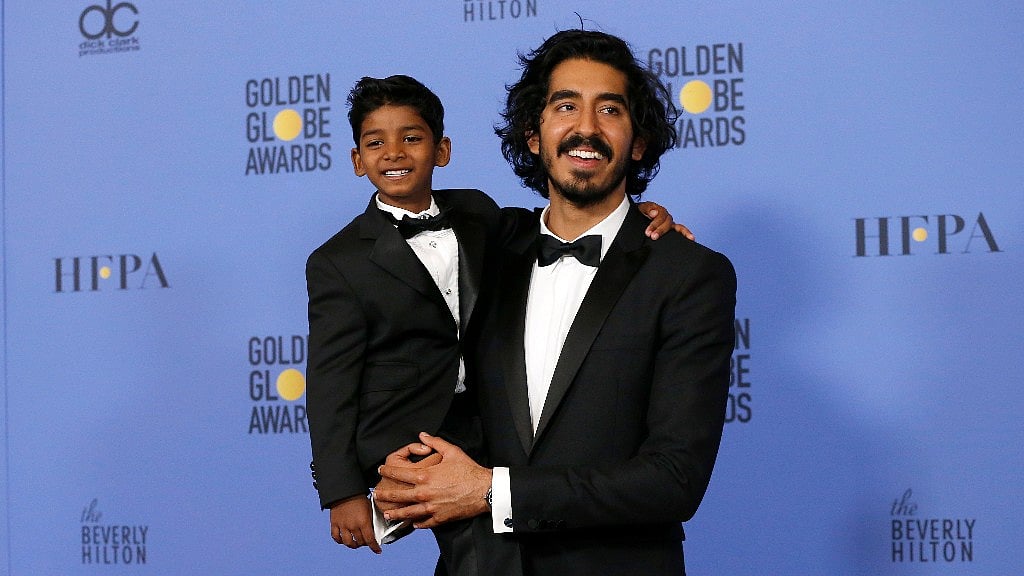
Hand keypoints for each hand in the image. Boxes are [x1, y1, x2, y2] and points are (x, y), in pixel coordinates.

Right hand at [329, 494, 381, 553]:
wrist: (345, 489)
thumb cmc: (359, 497)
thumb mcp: (369, 508)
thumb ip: (371, 520)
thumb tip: (374, 530)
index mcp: (363, 522)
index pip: (370, 540)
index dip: (374, 547)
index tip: (377, 550)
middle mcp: (353, 526)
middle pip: (360, 542)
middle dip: (365, 544)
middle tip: (367, 542)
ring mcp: (343, 525)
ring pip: (348, 542)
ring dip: (353, 545)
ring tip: (355, 543)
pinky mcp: (334, 523)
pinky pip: (336, 537)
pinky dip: (340, 540)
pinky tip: (343, 540)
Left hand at [375, 432, 491, 528]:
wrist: (484, 490)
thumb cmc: (468, 470)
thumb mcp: (452, 451)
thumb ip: (434, 442)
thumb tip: (422, 435)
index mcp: (424, 476)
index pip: (399, 473)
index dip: (387, 471)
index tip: (380, 470)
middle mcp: (424, 493)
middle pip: (398, 496)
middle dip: (385, 495)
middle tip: (376, 495)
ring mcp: (431, 508)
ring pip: (408, 513)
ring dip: (396, 514)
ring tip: (387, 514)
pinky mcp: (440, 518)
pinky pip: (424, 523)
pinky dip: (417, 524)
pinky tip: (412, 523)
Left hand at [637, 201, 694, 240]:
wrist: (641, 216)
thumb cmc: (642, 212)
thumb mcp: (642, 208)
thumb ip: (648, 208)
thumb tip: (655, 213)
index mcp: (660, 211)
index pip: (660, 217)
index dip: (654, 225)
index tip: (648, 232)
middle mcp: (666, 218)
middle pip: (668, 223)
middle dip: (661, 230)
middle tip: (653, 237)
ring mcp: (670, 224)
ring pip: (679, 227)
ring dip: (683, 232)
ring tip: (690, 237)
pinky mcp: (671, 230)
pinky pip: (681, 231)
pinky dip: (686, 234)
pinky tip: (692, 238)